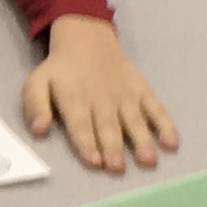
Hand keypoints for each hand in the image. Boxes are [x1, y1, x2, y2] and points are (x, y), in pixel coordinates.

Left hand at [22, 17, 179, 174]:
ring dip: (141, 140)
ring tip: (148, 160)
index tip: (95, 162)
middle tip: (118, 168)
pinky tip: (171, 143)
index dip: (87, 143)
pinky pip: (156, 108)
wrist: (87, 38)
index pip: (81, 125)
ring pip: (134, 120)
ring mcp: (125, 95)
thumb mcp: (37, 82)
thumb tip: (39, 130)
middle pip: (108, 126)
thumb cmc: (61, 69)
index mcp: (75, 98)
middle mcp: (102, 98)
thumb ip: (35, 106)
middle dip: (113, 147)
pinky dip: (165, 125)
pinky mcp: (142, 91)